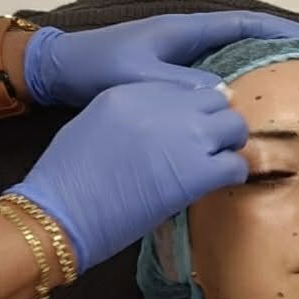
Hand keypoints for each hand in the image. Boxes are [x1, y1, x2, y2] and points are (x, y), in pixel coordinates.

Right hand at [10, 79, 248, 272]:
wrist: (62, 209)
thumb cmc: (66, 176)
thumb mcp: (94, 123)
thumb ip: (130, 114)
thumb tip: (159, 128)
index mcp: (134, 91)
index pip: (184, 88)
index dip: (192, 110)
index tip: (189, 129)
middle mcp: (164, 106)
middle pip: (214, 101)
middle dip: (215, 122)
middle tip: (207, 147)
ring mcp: (184, 136)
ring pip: (234, 127)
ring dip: (227, 146)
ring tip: (214, 165)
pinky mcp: (197, 171)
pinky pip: (236, 165)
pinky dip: (231, 175)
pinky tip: (214, 185)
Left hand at [23, 10, 298, 108]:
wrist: (61, 70)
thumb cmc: (97, 66)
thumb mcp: (142, 76)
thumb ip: (181, 87)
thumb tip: (225, 98)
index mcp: (186, 30)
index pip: (247, 25)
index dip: (283, 33)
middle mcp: (188, 41)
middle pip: (246, 43)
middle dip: (281, 54)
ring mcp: (180, 60)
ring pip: (231, 65)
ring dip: (260, 76)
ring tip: (293, 97)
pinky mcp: (170, 81)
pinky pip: (213, 85)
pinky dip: (233, 96)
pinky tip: (244, 118)